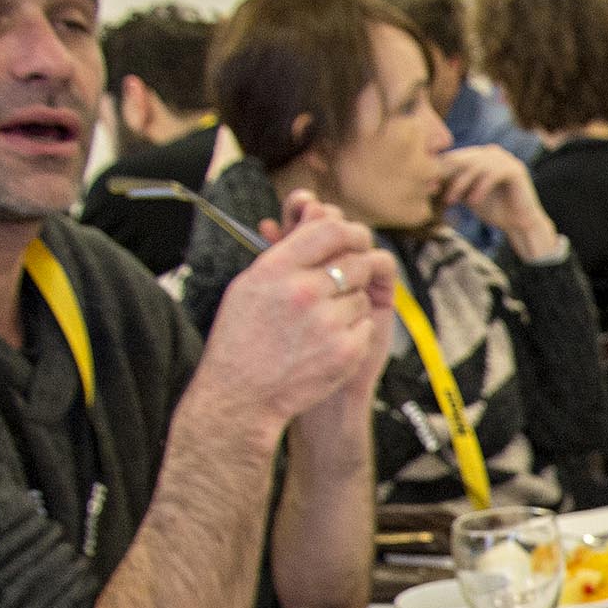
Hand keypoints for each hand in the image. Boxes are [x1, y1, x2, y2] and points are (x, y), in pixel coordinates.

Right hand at [197, 201, 394, 433]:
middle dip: (355, 269)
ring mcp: (327, 322)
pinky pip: (366, 325)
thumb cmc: (242, 338)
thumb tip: (314, 213)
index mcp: (276, 269)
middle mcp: (303, 291)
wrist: (241, 395)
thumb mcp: (250, 285)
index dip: (348, 231)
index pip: (329, 229)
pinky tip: (328, 343)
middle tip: (344, 283)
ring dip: (351, 305)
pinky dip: (354, 332)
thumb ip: (284, 250)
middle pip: (354, 260)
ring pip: (362, 295)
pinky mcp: (346, 350)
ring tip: (322, 323)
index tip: (354, 238)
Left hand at [435, 146, 558, 260]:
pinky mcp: (515, 169)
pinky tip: (472, 202)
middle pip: (462, 159)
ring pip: (475, 166)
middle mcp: (491, 152)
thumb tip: (427, 181)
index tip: (426, 187)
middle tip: (435, 191)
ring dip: (461, 184)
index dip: (439, 170)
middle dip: (447, 176)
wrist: (520, 223)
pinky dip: (480, 188)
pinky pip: (492, 174)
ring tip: (452, 200)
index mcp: (479, 155)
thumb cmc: (494, 210)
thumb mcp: (467, 195)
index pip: (454, 157)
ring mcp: (504, 158)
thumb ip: (452, 185)